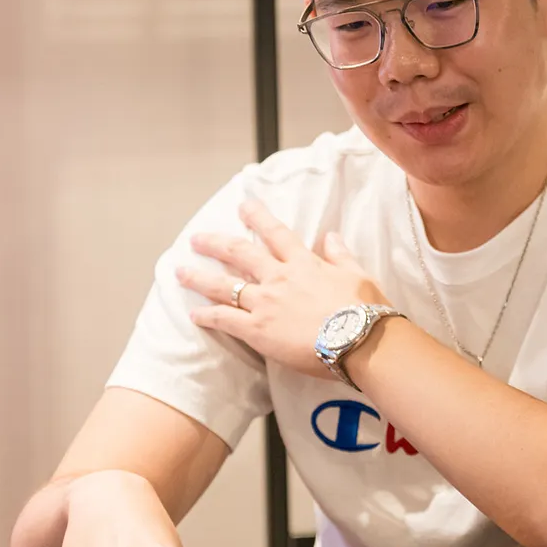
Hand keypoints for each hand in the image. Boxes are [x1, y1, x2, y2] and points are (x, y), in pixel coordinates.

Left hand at [178, 200, 388, 376]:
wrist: (360, 340)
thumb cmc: (365, 310)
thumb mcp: (358, 275)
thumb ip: (340, 255)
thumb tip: (331, 236)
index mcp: (304, 263)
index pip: (276, 233)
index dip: (258, 217)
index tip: (243, 206)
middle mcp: (279, 278)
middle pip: (240, 254)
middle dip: (215, 244)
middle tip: (197, 239)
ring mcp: (265, 303)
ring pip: (223, 286)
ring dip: (200, 277)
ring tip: (181, 272)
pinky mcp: (258, 330)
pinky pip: (225, 320)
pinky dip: (208, 316)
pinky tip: (194, 314)